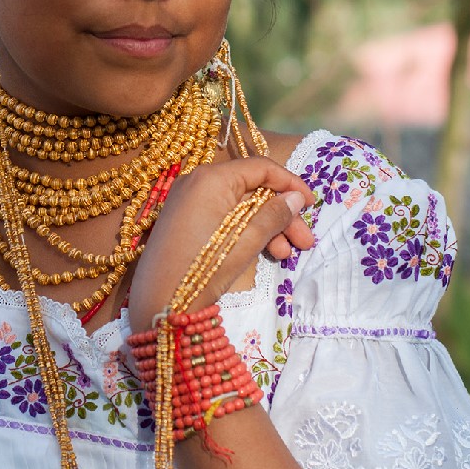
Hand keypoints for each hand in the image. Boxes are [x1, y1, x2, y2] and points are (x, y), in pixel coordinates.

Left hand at [128, 157, 314, 333]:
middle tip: (306, 241)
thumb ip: (273, 215)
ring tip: (287, 254)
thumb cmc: (204, 266)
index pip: (260, 168)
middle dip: (281, 213)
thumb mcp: (245, 241)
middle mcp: (198, 182)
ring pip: (239, 206)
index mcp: (211, 178)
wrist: (158, 300)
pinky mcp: (185, 220)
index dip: (290, 183)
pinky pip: (223, 216)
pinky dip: (245, 230)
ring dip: (267, 226)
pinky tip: (266, 252)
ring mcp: (189, 201)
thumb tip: (296, 198)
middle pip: (251, 189)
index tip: (312, 205)